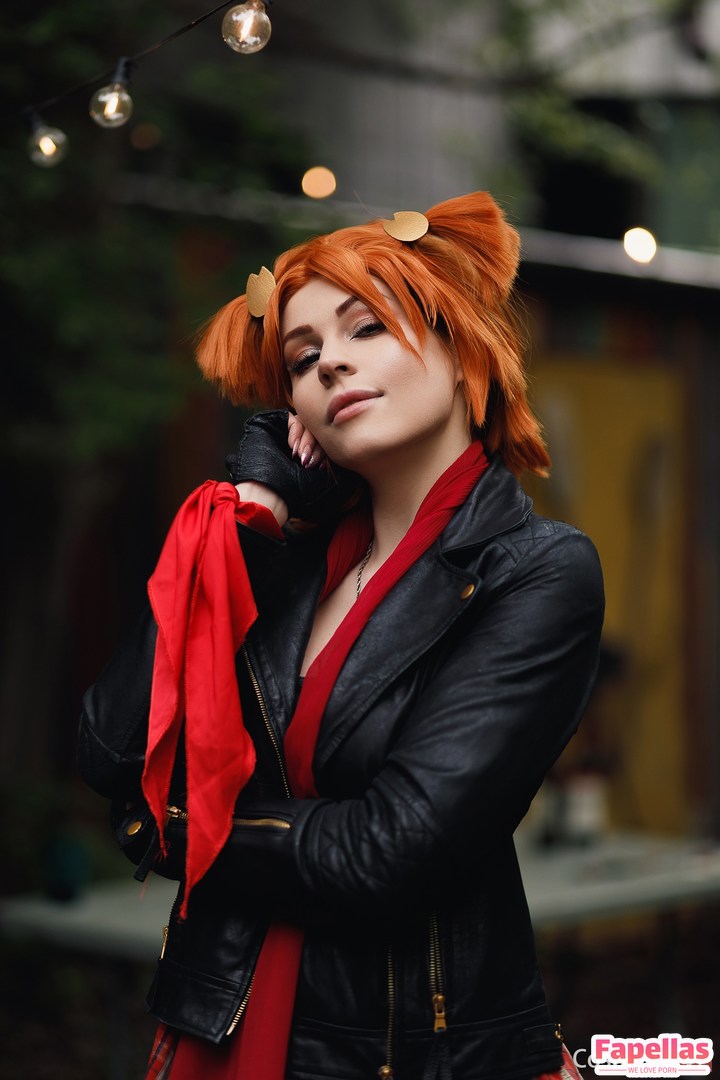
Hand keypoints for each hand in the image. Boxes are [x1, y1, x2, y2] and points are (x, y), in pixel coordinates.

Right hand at [225, 410, 360, 521]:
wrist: (267, 494)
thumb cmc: (294, 494)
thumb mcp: (323, 482)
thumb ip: (336, 469)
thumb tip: (354, 461)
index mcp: (313, 456)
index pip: (328, 444)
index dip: (327, 452)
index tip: (322, 467)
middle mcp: (302, 445)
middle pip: (320, 433)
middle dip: (317, 447)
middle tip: (310, 463)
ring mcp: (289, 434)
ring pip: (309, 425)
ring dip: (307, 442)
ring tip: (302, 458)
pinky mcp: (277, 425)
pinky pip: (295, 420)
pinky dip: (296, 433)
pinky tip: (292, 448)